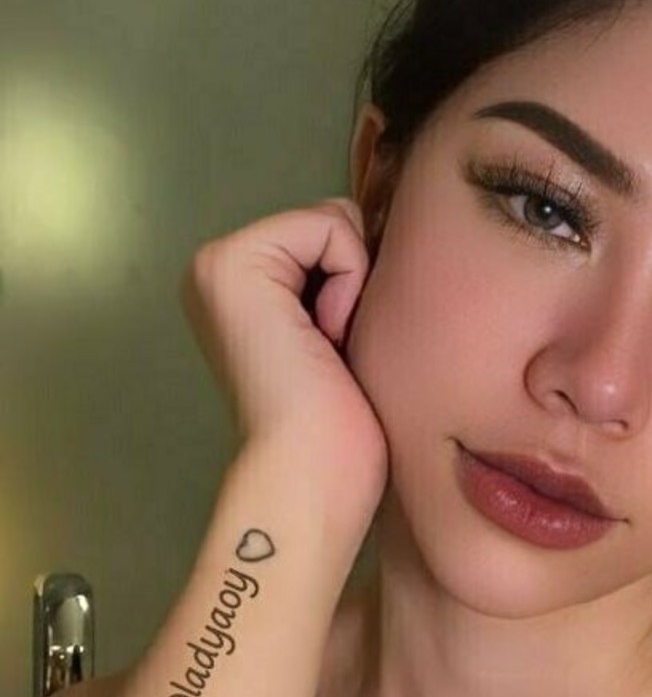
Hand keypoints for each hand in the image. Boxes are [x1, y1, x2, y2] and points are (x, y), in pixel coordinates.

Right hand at [179, 199, 389, 538]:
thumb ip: (346, 279)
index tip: (341, 350)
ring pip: (335, 222)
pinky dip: (350, 283)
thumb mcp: (348, 332)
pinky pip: (330, 228)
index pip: (334, 233)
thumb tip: (386, 234)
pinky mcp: (234, 263)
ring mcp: (219, 262)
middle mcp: (220, 266)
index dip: (361, 285)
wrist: (314, 474)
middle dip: (357, 282)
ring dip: (355, 287)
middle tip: (337, 351)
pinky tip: (327, 337)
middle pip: (335, 222)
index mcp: (245, 286)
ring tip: (331, 348)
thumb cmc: (343, 428)